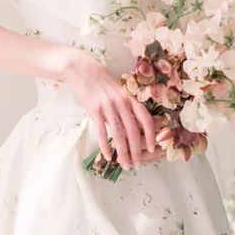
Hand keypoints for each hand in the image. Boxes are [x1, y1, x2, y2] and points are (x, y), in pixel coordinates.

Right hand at [62, 51, 157, 171]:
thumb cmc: (103, 82)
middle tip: (137, 165)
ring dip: (122, 153)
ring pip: (119, 135)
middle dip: (136, 151)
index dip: (150, 135)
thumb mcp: (120, 91)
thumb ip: (129, 106)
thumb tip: (137, 124)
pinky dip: (106, 146)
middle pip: (133, 131)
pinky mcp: (94, 110)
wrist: (84, 70)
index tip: (151, 149)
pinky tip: (108, 156)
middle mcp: (122, 103)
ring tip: (124, 164)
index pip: (145, 119)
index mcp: (131, 98)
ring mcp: (108, 107)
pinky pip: (102, 132)